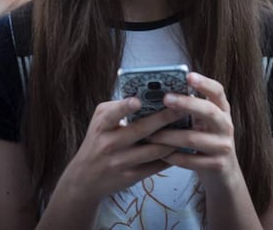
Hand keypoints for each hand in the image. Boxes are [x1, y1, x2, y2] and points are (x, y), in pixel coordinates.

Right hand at [64, 97, 179, 200]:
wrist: (85, 178)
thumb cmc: (98, 140)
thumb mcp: (100, 121)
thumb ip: (118, 107)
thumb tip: (145, 95)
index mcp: (101, 126)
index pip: (112, 114)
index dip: (125, 107)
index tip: (138, 100)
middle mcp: (110, 144)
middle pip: (140, 131)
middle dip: (163, 119)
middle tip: (181, 109)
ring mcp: (120, 162)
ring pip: (153, 150)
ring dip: (172, 139)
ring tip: (187, 128)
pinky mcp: (130, 177)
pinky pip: (155, 166)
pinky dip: (169, 157)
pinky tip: (181, 148)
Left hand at [146, 72, 239, 188]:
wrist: (224, 173)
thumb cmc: (205, 139)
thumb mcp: (203, 121)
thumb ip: (189, 108)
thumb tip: (159, 93)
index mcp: (222, 109)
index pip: (217, 91)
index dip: (204, 83)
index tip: (188, 76)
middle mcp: (226, 125)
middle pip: (208, 111)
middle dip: (186, 104)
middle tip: (165, 98)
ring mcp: (223, 146)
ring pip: (193, 139)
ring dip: (169, 136)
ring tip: (151, 134)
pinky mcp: (217, 165)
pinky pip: (190, 160)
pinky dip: (173, 156)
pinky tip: (160, 153)